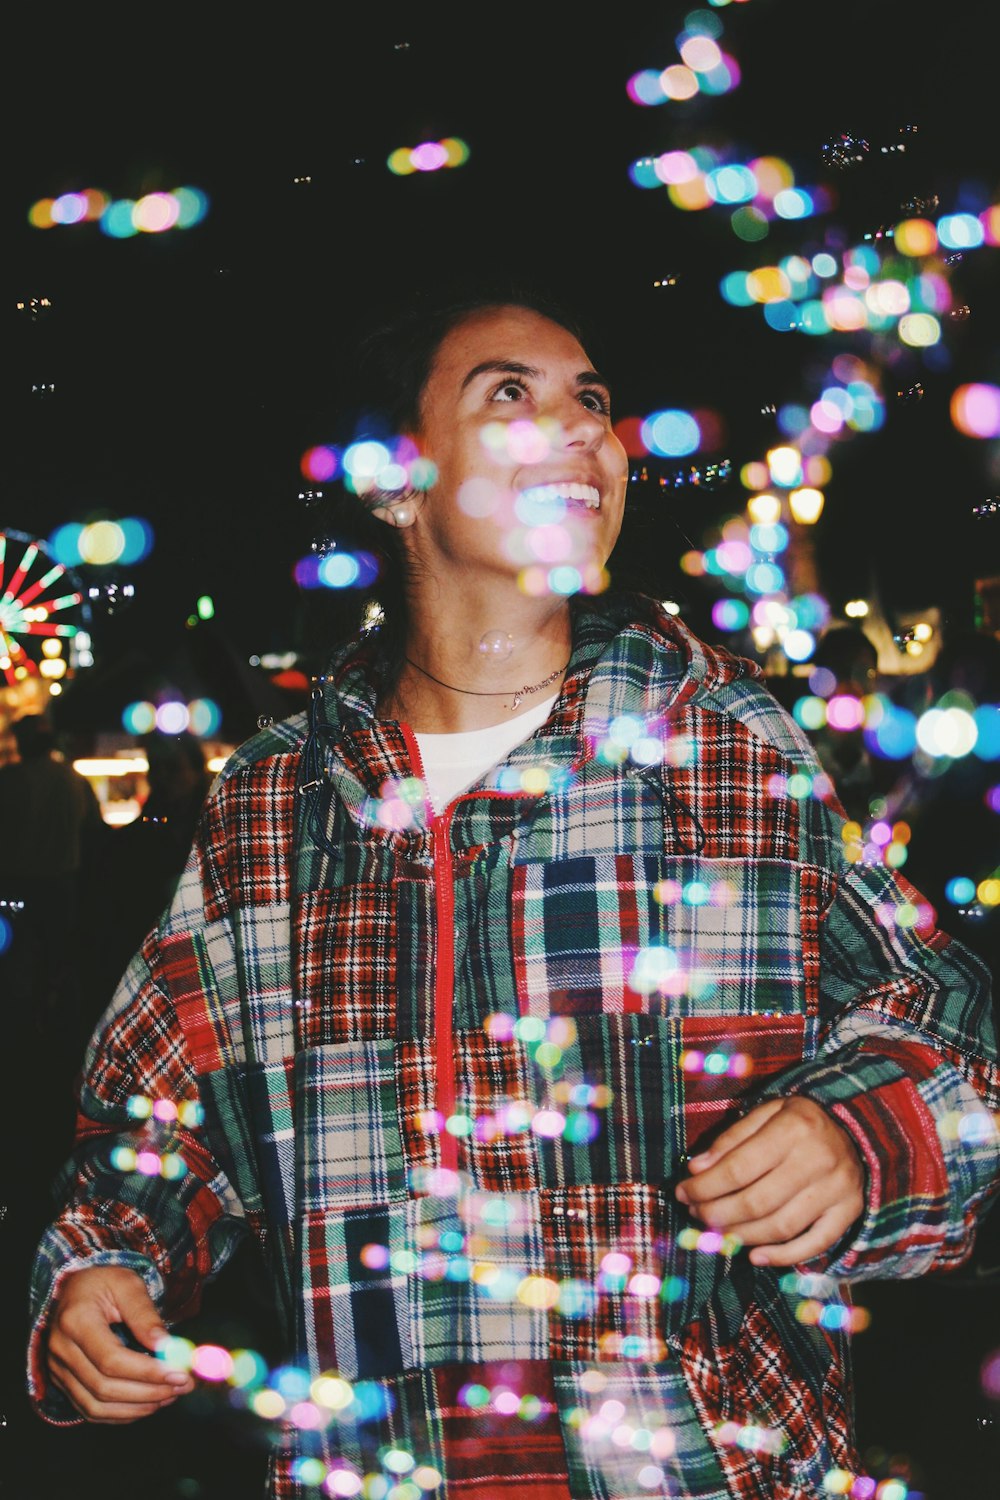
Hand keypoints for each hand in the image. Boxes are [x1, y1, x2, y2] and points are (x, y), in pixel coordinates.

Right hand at [46, 1265, 194, 1421]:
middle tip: (183, 1386)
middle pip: (104, 1388)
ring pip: (97, 1406)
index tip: (179, 1373)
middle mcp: (61, 1351)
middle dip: (149, 1392)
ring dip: (138, 1407)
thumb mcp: (127, 1284)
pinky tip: (148, 1403)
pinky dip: (122, 1414)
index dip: (147, 1372)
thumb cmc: (103, 1283)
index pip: (111, 1359)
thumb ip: (145, 1315)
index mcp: (75, 1321)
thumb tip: (168, 1348)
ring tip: (170, 1395)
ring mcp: (58, 1371)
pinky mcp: (63, 1383)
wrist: (73, 1289)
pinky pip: (91, 1410)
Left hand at [675, 1096, 864, 1267]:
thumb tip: (697, 1169)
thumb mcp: (766, 1113)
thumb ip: (732, 1139)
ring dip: (741, 1236)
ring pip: (780, 1227)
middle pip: (756, 1202)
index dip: (705, 1186)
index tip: (682, 1192)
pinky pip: (814, 1244)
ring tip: (717, 1232)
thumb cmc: (799, 1122)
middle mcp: (818, 1159)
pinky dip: (782, 1256)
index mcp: (794, 1127)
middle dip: (717, 1214)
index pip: (739, 1168)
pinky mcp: (849, 1212)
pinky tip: (754, 1256)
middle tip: (696, 1215)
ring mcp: (837, 1189)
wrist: (858, 1129)